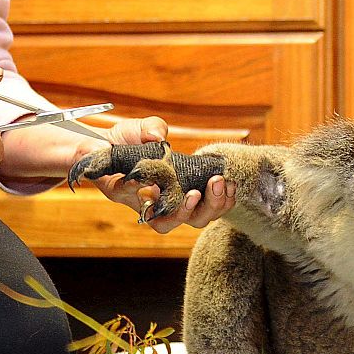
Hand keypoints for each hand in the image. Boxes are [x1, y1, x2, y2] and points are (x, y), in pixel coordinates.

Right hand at [0, 116, 236, 230]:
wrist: (123, 148)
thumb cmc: (122, 141)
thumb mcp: (128, 130)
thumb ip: (142, 131)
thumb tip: (159, 138)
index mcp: (126, 191)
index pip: (137, 205)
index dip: (150, 200)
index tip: (154, 185)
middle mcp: (149, 204)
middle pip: (169, 223)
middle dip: (187, 210)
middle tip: (199, 190)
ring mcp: (172, 202)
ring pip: (192, 220)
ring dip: (211, 206)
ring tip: (221, 183)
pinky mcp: (190, 195)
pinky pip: (208, 207)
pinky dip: (222, 200)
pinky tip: (231, 184)